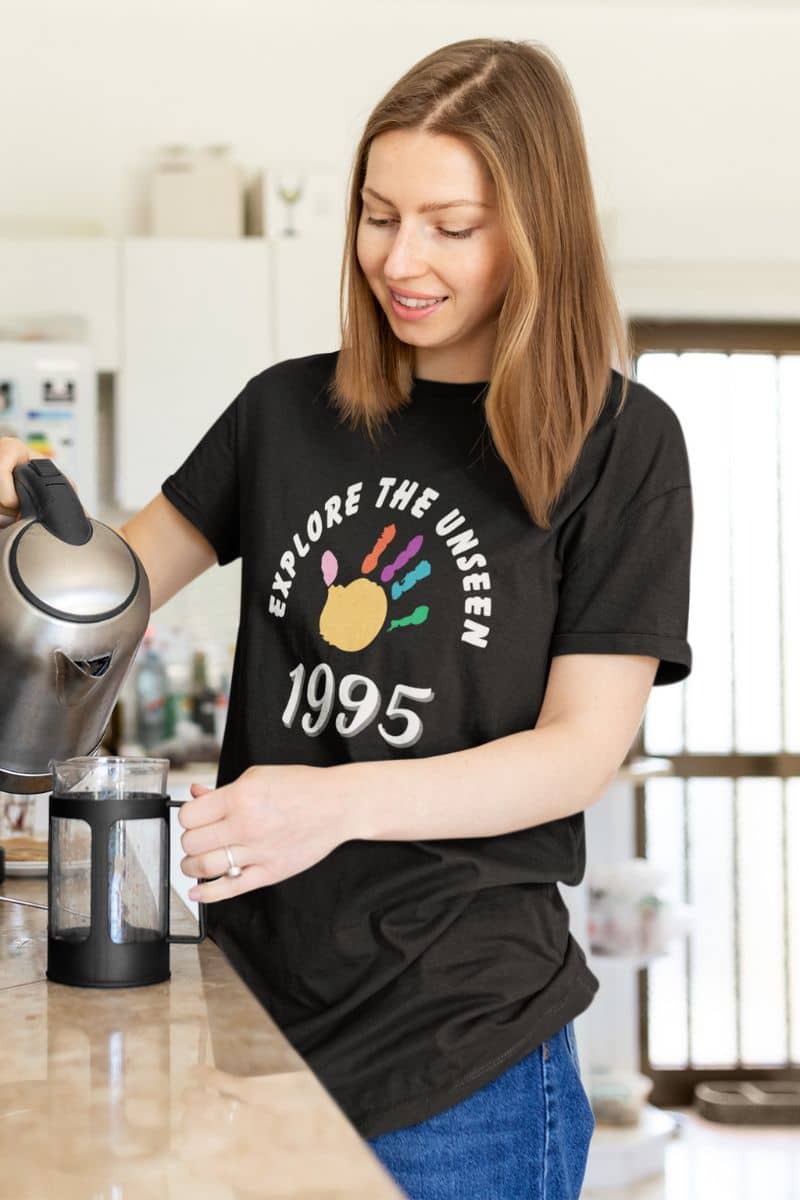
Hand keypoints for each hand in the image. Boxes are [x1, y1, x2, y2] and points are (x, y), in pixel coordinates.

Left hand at [178, 764, 352, 903]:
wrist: (338, 804)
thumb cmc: (301, 787)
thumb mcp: (258, 776)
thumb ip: (223, 790)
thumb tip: (195, 796)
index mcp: (240, 797)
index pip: (189, 815)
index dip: (188, 816)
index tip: (194, 817)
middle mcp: (246, 826)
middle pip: (192, 843)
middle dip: (190, 840)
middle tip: (199, 836)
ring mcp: (257, 852)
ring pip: (204, 867)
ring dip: (191, 866)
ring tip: (196, 860)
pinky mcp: (270, 872)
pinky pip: (231, 888)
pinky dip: (207, 893)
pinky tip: (197, 891)